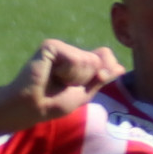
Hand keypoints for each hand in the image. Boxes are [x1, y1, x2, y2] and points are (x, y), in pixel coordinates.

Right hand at [0, 37, 120, 128]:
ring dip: (74, 78)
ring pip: (87, 61)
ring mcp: (60, 47)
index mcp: (78, 60)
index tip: (75, 87)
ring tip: (55, 81)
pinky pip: (74, 59)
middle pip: (97, 61)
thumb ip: (101, 78)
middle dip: (85, 80)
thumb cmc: (52, 104)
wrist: (30, 107)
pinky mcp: (51, 46)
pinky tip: (50, 75)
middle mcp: (70, 50)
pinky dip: (67, 73)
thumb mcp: (84, 93)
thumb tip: (121, 67)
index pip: (104, 57)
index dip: (100, 74)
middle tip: (62, 86)